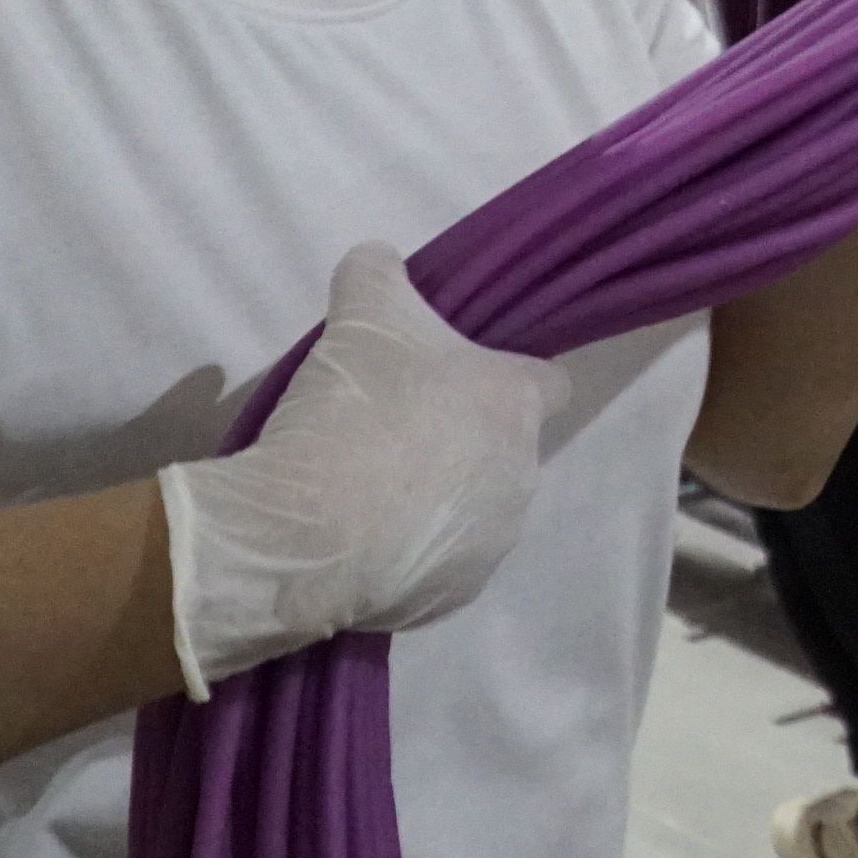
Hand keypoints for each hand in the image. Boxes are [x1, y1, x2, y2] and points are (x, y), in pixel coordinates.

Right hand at [155, 245, 563, 697]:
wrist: (309, 529)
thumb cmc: (353, 408)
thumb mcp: (361, 311)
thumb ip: (378, 273)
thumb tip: (377, 260)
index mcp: (515, 404)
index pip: (548, 383)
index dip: (507, 375)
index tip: (459, 377)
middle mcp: (523, 474)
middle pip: (503, 448)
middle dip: (460, 441)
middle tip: (392, 431)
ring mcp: (494, 542)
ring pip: (476, 510)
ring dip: (438, 499)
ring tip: (366, 489)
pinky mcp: (455, 597)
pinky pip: (440, 564)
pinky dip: (411, 552)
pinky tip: (359, 537)